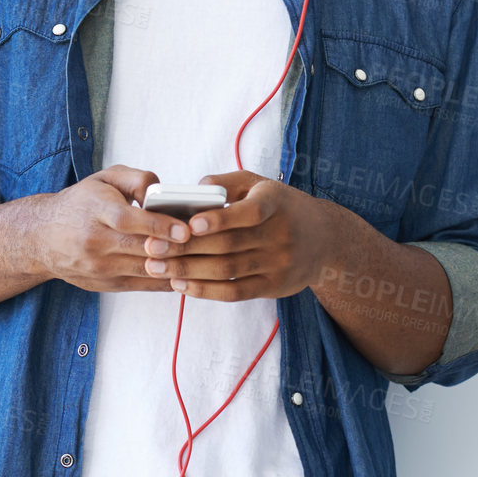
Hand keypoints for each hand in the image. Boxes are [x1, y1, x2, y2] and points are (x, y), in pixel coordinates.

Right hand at [37, 165, 190, 292]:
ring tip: (203, 258)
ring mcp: (99, 267)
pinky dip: (166, 280)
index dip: (158, 226)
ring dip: (175, 267)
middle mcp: (95, 241)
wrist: (42, 238)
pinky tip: (187, 273)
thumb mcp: (104, 179)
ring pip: (144, 271)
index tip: (185, 229)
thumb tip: (161, 192)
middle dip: (174, 249)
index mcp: (95, 211)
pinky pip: (143, 285)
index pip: (127, 220)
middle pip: (140, 249)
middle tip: (205, 245)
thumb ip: (136, 178)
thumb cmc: (81, 204)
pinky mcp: (105, 284)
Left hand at [141, 171, 331, 301]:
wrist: (325, 240)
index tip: (190, 224)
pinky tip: (181, 285)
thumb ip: (226, 183)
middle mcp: (280, 234)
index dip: (220, 219)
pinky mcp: (273, 287)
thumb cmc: (280, 206)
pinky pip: (234, 293)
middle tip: (152, 247)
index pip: (250, 212)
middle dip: (186, 247)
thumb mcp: (260, 184)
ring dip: (188, 270)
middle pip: (229, 245)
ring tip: (157, 267)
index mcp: (276, 202)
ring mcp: (278, 264)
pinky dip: (205, 291)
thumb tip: (193, 190)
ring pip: (227, 271)